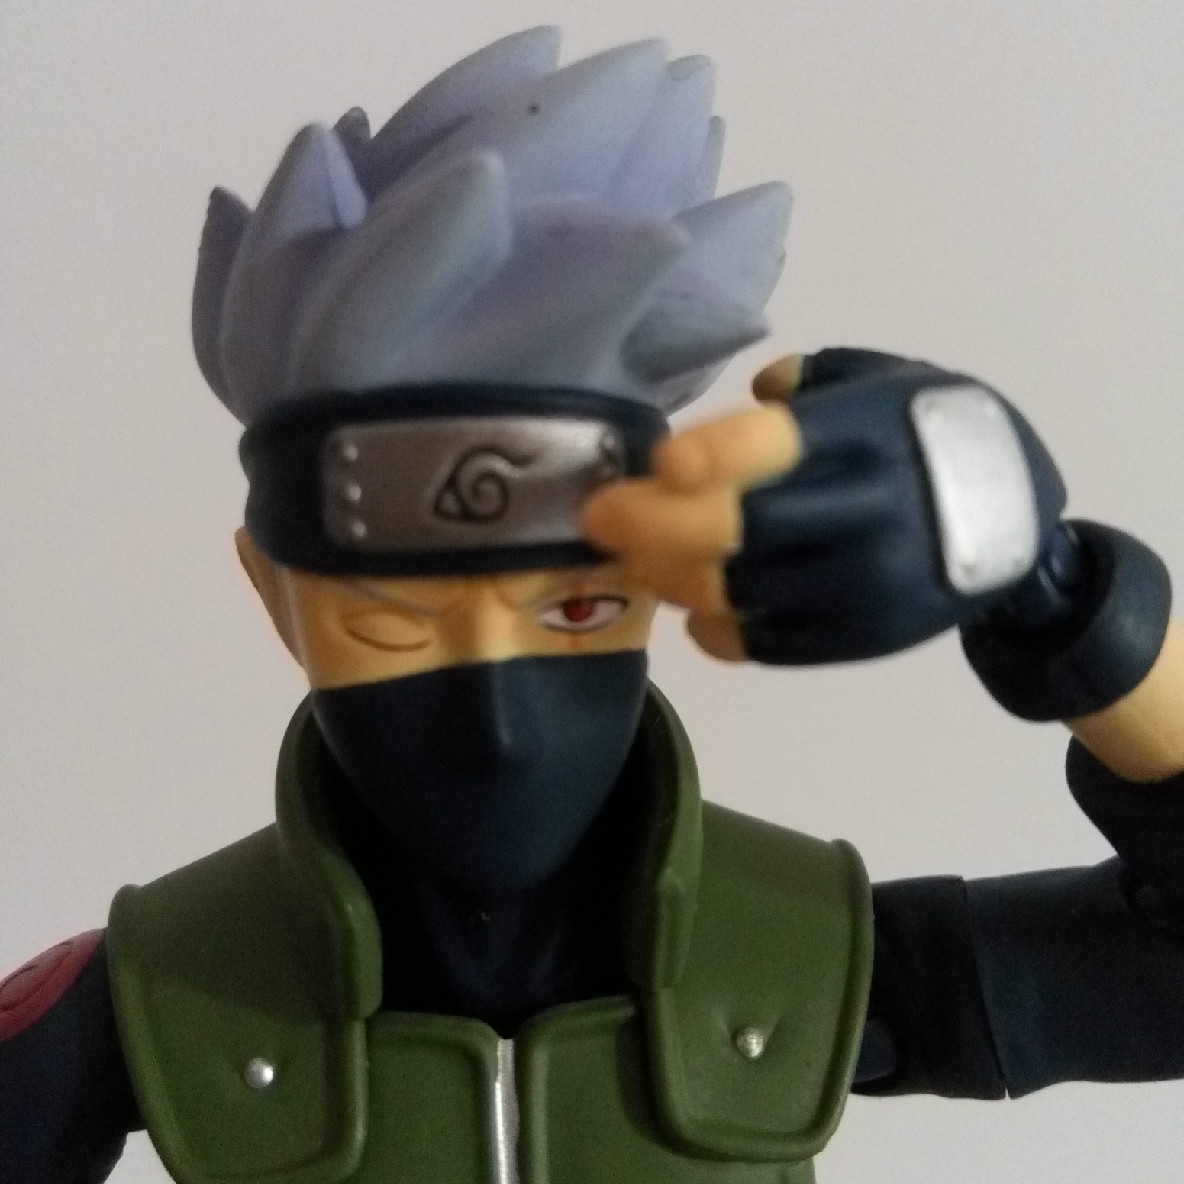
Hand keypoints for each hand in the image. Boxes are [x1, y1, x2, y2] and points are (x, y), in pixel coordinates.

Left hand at [582, 347, 1066, 663]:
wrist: (1023, 529)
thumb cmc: (938, 436)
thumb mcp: (890, 382)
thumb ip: (814, 385)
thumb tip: (753, 391)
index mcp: (870, 435)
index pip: (778, 446)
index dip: (714, 456)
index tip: (655, 463)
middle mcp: (870, 512)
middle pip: (739, 530)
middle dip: (653, 524)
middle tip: (599, 517)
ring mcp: (870, 584)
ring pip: (742, 592)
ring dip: (673, 577)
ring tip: (639, 560)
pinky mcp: (868, 638)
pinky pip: (773, 645)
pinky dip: (721, 631)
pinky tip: (698, 612)